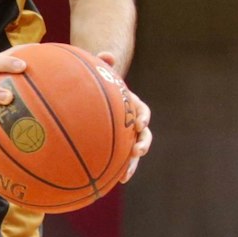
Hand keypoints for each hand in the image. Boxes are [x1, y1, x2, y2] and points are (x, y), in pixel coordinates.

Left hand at [100, 51, 153, 182]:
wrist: (93, 93)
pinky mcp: (115, 145)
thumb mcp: (100, 73)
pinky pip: (118, 159)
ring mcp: (124, 135)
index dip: (143, 117)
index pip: (143, 111)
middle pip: (144, 135)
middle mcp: (132, 121)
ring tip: (125, 176)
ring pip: (134, 151)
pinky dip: (116, 169)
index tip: (139, 123)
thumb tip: (107, 54)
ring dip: (132, 163)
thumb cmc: (97, 83)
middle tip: (137, 151)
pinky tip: (108, 182)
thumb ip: (104, 64)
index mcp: (131, 104)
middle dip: (143, 144)